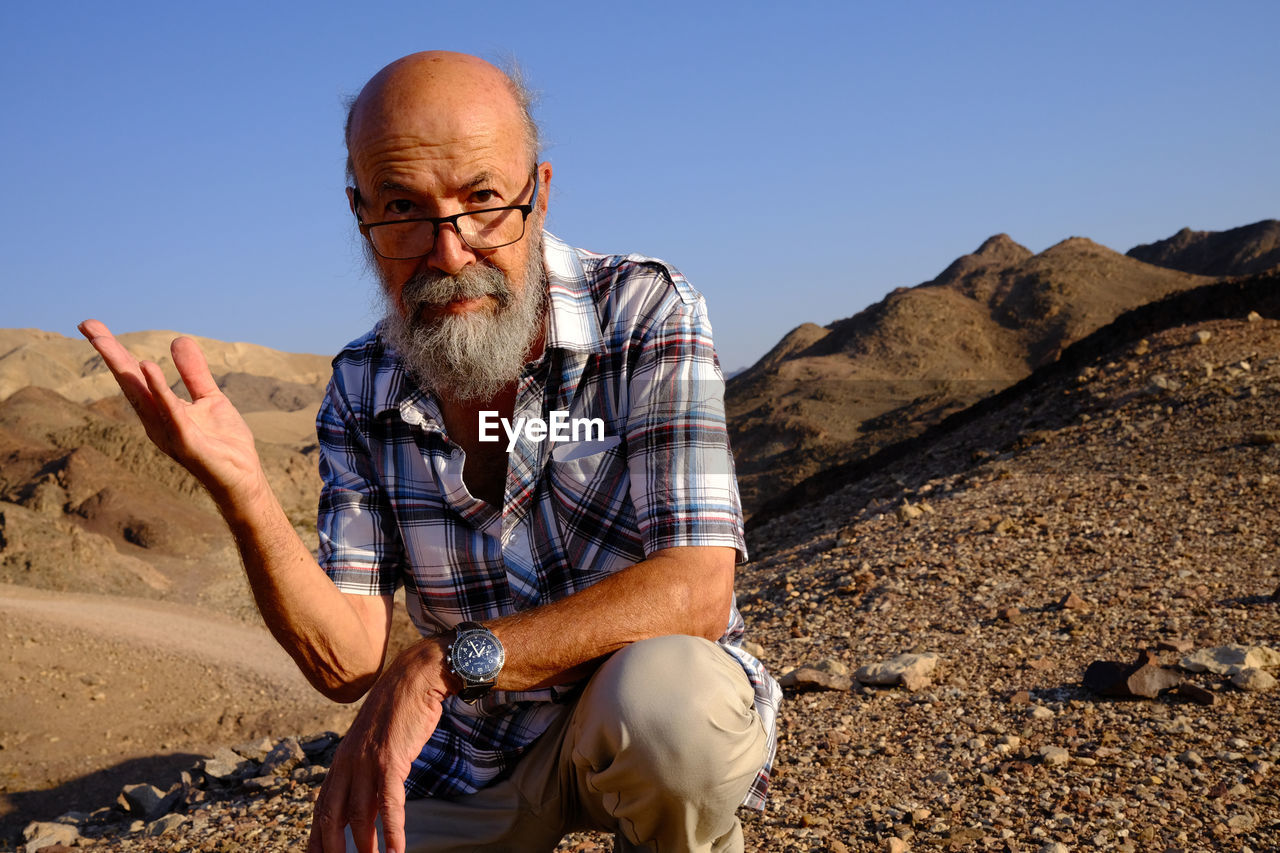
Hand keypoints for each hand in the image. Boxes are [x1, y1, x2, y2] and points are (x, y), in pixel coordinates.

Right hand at [77, 319, 263, 501]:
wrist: (243, 477)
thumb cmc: (223, 443)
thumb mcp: (208, 399)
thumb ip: (193, 373)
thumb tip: (178, 339)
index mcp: (159, 410)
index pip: (133, 376)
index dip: (114, 351)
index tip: (91, 326)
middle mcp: (156, 421)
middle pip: (128, 382)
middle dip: (109, 353)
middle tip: (86, 324)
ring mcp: (168, 432)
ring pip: (142, 395)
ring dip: (123, 367)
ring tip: (104, 340)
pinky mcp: (186, 442)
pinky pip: (171, 412)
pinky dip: (158, 390)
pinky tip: (147, 367)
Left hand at [308, 639, 452, 852]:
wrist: (416, 677)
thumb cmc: (399, 711)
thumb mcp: (374, 742)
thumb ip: (366, 771)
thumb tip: (366, 803)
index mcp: (342, 760)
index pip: (322, 807)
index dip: (317, 837)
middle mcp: (348, 763)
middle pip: (331, 816)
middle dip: (332, 849)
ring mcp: (368, 761)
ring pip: (360, 815)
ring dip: (365, 848)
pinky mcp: (391, 759)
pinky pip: (389, 804)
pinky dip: (392, 832)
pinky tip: (395, 852)